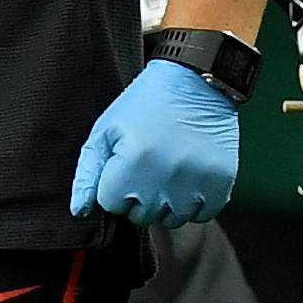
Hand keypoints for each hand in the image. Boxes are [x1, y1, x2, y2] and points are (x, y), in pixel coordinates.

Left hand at [71, 61, 239, 227]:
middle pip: (141, 216)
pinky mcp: (221, 184)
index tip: (126, 165)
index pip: (111, 204)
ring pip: (172, 219)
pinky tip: (191, 177)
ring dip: (168, 202)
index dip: (115, 185)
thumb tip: (80, 212)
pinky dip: (196, 202)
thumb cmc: (145, 105)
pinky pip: (202, 215)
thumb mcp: (106, 130)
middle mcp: (164, 178)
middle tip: (150, 165)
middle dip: (140, 196)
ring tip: (171, 169)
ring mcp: (195, 183)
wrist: (196, 82)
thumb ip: (88, 173)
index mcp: (132, 163)